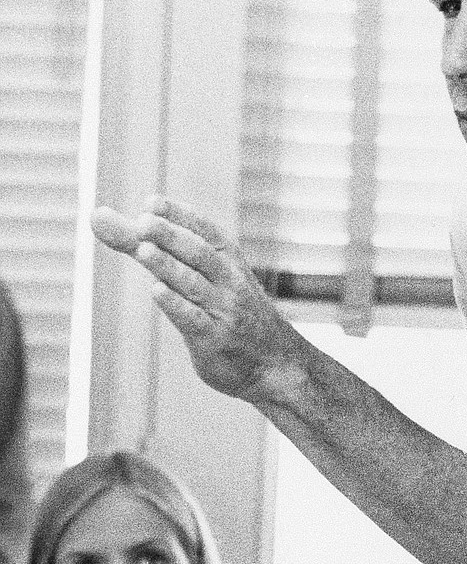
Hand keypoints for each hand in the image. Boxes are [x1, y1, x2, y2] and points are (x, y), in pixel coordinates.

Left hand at [90, 197, 306, 406]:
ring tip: (143, 250)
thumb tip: (95, 215)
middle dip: (170, 236)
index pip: (202, 229)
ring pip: (193, 284)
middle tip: (143, 222)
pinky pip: (194, 319)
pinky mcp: (214, 339)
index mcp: (226, 256)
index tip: (150, 202)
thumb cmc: (224, 309)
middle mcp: (228, 279)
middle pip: (198, 253)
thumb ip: (141, 243)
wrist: (273, 361)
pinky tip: (158, 292)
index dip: (177, 215)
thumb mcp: (192, 271)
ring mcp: (223, 309)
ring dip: (169, 267)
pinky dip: (177, 305)